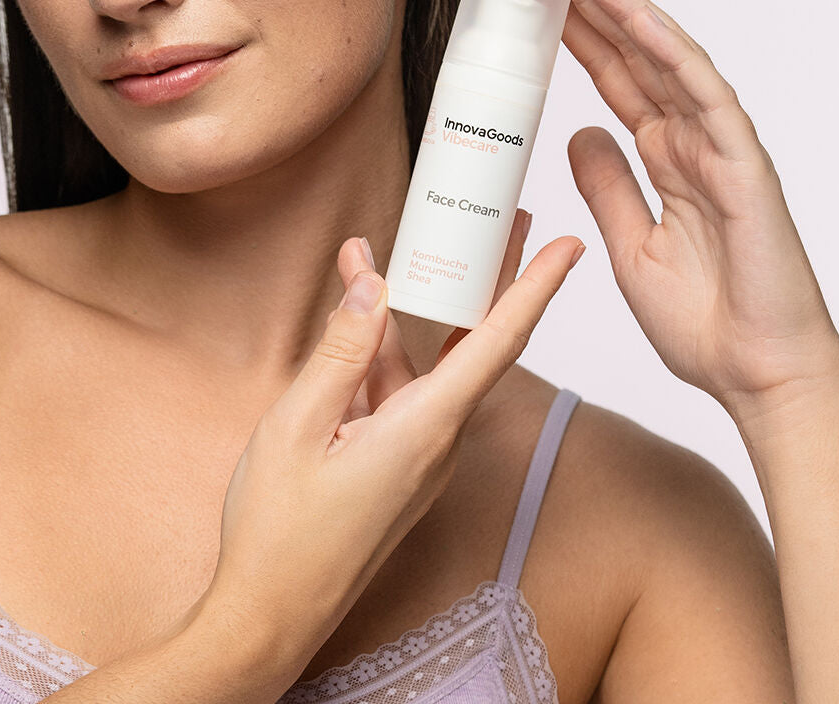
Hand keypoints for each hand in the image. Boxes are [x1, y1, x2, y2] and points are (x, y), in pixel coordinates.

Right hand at [207, 211, 582, 659]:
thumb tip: (377, 286)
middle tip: (498, 220)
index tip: (568, 245)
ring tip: (369, 251)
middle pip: (472, 342)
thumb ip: (342, 352)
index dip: (535, 288)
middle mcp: (435, 440)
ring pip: (420, 364)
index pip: (496, 342)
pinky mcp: (394, 464)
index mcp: (424, 429)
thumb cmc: (279, 531)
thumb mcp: (297, 426)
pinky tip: (345, 319)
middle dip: (485, 277)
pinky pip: (396, 393)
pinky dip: (374, 352)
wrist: (269, 617)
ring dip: (399, 310)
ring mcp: (415, 454)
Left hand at [523, 0, 838, 428]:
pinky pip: (703, 92)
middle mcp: (689, 139)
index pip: (611, 77)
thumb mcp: (628, 244)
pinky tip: (632, 11)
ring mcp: (718, 145)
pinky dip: (667, 48)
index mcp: (663, 156)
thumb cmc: (705, 321)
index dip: (573, 32)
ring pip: (664, 57)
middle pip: (631, 53)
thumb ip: (606, 183)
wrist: (757, 375)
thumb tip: (574, 131)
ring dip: (619, 4)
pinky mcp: (743, 162)